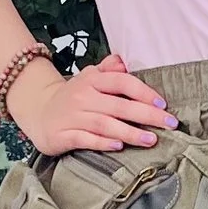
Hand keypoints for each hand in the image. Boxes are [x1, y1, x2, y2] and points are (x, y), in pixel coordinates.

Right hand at [12, 51, 177, 154]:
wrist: (38, 111)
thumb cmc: (73, 96)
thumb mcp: (89, 78)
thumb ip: (108, 70)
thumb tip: (124, 61)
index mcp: (92, 80)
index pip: (122, 82)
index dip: (144, 93)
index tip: (163, 104)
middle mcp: (83, 96)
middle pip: (119, 106)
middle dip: (147, 115)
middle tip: (169, 124)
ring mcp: (72, 116)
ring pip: (105, 124)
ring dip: (130, 132)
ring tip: (151, 139)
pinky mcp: (63, 135)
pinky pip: (86, 139)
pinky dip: (103, 143)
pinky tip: (119, 147)